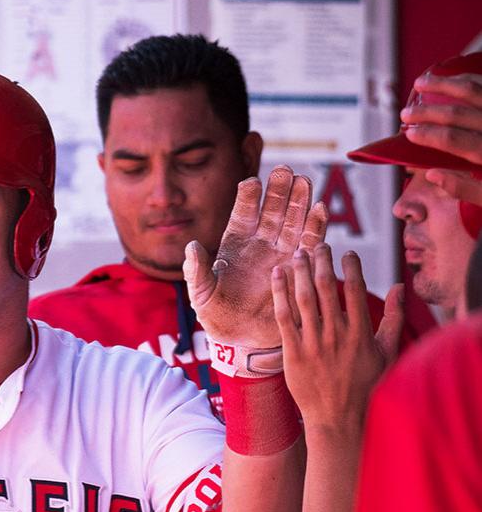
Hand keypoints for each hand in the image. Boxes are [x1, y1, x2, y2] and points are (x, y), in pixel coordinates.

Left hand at [185, 165, 326, 349]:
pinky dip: (316, 227)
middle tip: (284, 170)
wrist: (244, 341)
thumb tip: (191, 247)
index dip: (247, 199)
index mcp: (235, 245)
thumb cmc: (218, 317)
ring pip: (293, 222)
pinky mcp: (300, 268)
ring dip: (300, 202)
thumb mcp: (201, 295)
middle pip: (272, 212)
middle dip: (278, 191)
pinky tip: (320, 209)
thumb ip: (196, 272)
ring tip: (304, 180)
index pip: (242, 215)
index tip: (251, 182)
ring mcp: (282, 254)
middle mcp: (260, 244)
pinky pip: (311, 244)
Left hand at [272, 245, 403, 430]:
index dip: (350, 267)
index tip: (346, 252)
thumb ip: (393, 317)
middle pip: (326, 288)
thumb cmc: (366, 385)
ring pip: (304, 299)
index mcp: (360, 333)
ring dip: (299, 272)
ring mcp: (313, 344)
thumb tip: (400, 286)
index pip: (355, 290)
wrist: (338, 417)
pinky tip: (276, 276)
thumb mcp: (386, 351)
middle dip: (321, 262)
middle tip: (316, 244)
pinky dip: (280, 294)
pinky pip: (284, 318)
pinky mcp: (293, 353)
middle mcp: (336, 335)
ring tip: (296, 253)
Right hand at [401, 72, 481, 204]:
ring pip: (476, 89)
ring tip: (423, 81)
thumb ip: (466, 189)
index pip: (453, 139)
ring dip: (446, 84)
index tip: (409, 133)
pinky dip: (471, 78)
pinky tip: (457, 78)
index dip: (428, 134)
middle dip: (428, 111)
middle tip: (407, 113)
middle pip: (459, 113)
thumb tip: (432, 174)